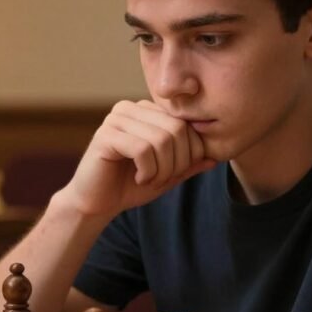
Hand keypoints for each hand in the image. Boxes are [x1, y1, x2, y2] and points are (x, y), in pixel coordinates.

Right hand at [58, 100, 215, 217]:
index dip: (190, 153)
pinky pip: (142, 149)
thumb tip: (215, 158)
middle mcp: (130, 108)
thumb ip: (188, 165)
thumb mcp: (166, 176)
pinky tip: (138, 178)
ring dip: (162, 169)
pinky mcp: (105, 135)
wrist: (95, 204)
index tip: (174, 173)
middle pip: (177, 129)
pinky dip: (148, 171)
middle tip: (162, 179)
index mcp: (146, 111)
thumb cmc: (129, 186)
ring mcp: (116, 119)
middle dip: (177, 162)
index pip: (185, 124)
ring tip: (149, 180)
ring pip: (161, 140)